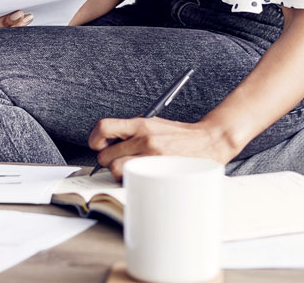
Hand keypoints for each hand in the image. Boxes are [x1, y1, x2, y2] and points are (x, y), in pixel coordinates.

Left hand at [88, 116, 239, 180]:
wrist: (209, 141)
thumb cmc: (179, 135)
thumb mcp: (153, 123)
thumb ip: (131, 130)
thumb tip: (108, 142)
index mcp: (141, 124)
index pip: (104, 128)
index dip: (95, 139)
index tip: (98, 145)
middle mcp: (144, 139)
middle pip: (105, 156)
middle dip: (107, 160)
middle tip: (117, 160)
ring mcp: (152, 157)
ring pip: (116, 172)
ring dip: (119, 173)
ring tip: (130, 169)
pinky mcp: (159, 172)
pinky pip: (133, 181)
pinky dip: (132, 181)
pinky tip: (140, 176)